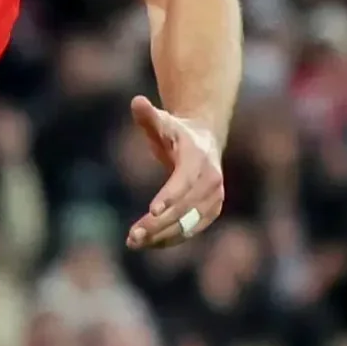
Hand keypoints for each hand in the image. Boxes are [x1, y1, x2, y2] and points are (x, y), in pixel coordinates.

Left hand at [126, 95, 225, 248]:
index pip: (184, 180)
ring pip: (188, 223)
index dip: (169, 196)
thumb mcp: (162, 121)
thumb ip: (148, 115)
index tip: (151, 210)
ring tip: (133, 242)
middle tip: (132, 235)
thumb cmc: (176, 132)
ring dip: (162, 236)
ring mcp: (214, 198)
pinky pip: (191, 230)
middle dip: (158, 223)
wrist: (203, 142)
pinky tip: (148, 243)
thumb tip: (137, 102)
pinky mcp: (211, 212)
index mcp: (199, 157)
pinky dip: (170, 238)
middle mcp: (211, 180)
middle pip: (184, 207)